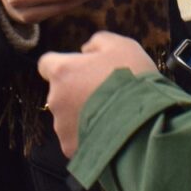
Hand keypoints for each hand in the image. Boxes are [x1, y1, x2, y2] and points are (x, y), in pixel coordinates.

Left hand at [38, 31, 156, 157]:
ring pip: (67, 116)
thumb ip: (98, 42)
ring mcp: (62, 126)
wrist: (143, 122)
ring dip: (82, 113)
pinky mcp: (71, 148)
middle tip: (104, 91)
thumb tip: (85, 50)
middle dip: (76, 90)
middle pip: (60, 91)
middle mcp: (55, 99)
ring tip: (110, 113)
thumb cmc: (132, 79)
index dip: (64, 64)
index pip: (46, 63)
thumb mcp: (122, 45)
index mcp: (63, 71)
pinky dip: (88, 134)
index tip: (81, 68)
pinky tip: (109, 130)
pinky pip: (77, 138)